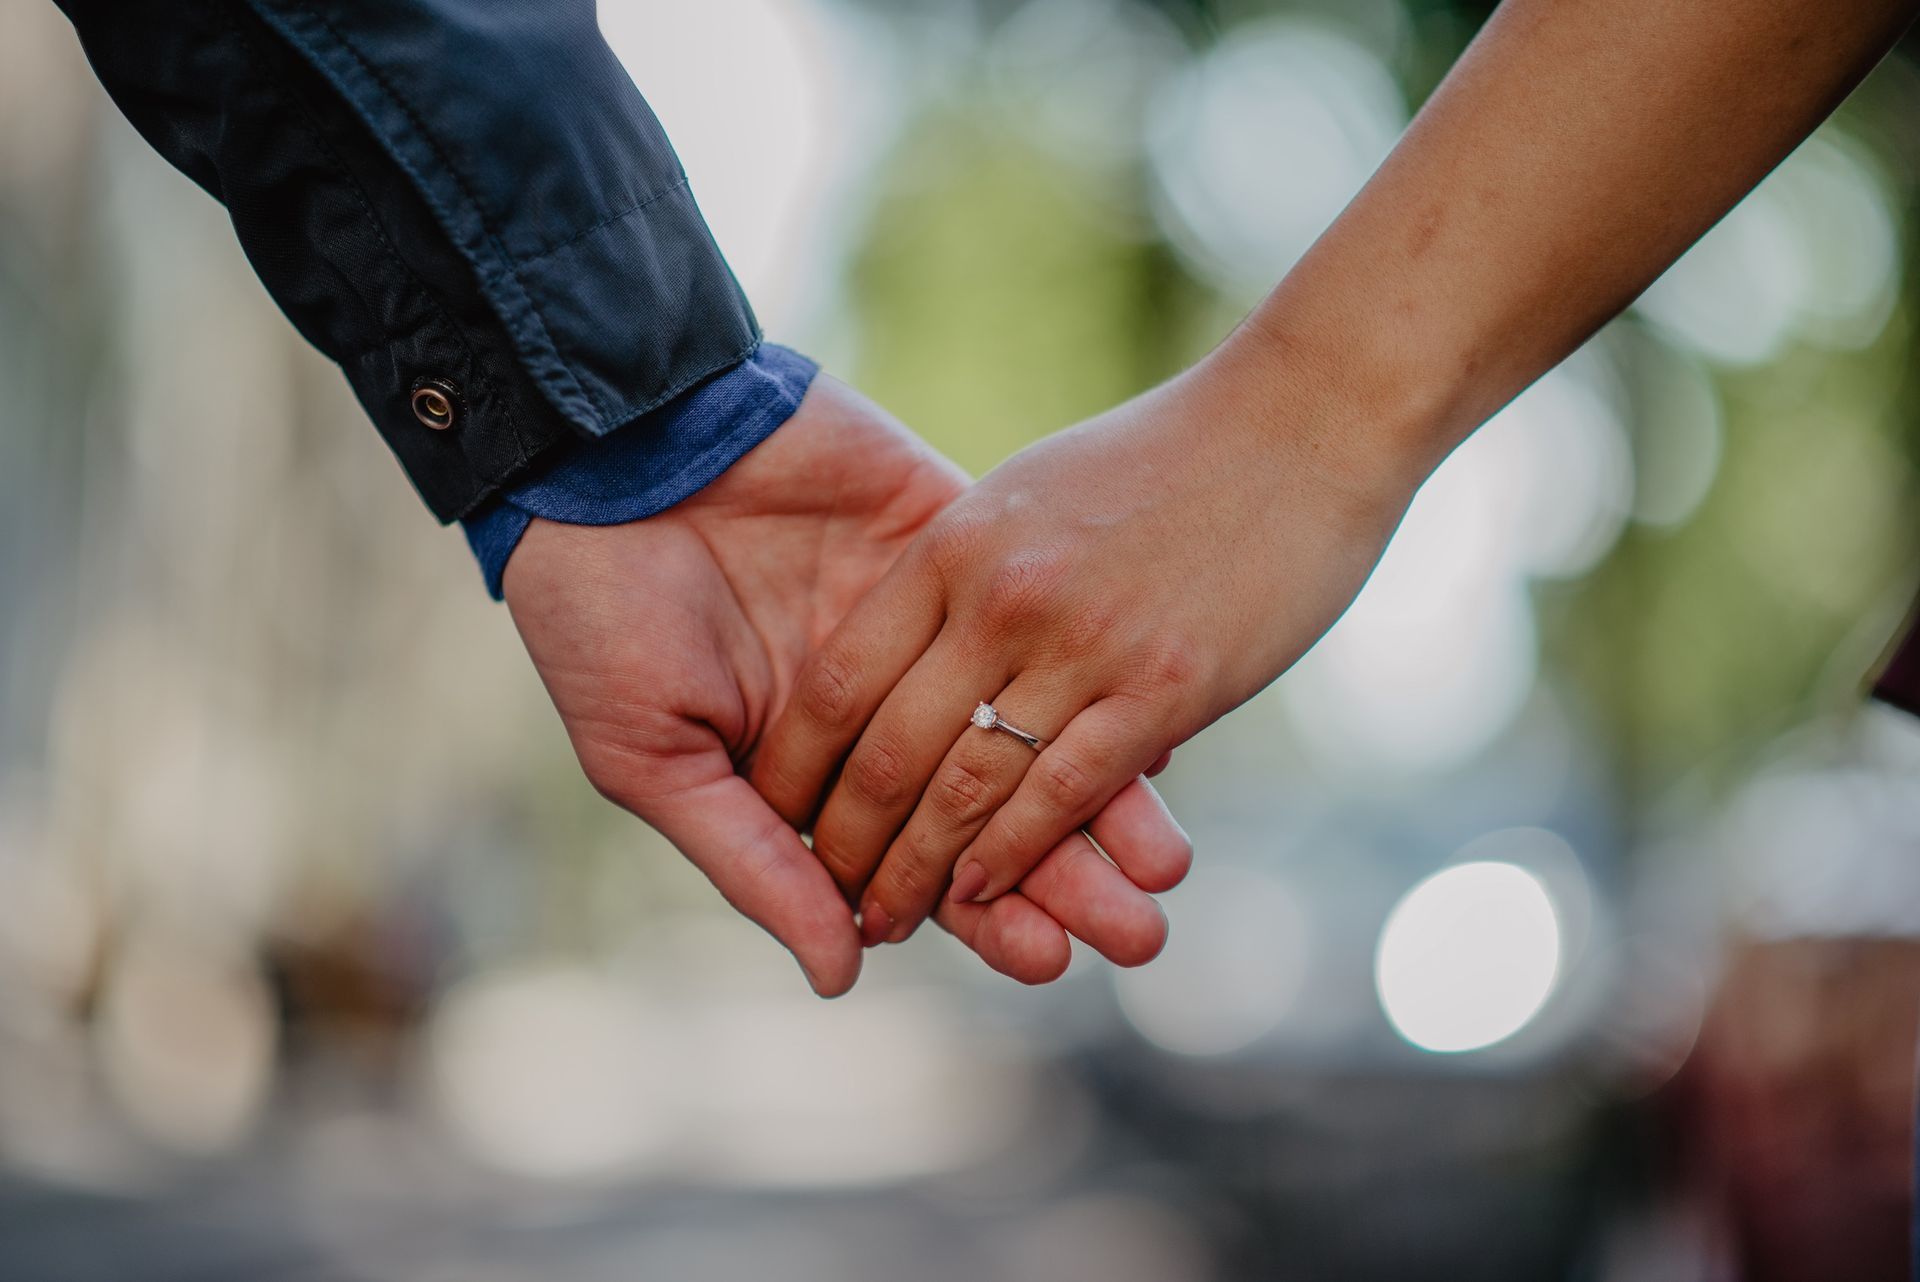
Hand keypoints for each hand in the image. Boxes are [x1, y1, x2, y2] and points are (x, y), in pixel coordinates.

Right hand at [504, 376, 1190, 995]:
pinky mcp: (951, 538)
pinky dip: (1093, 661)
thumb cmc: (598, 619)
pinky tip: (1153, 720)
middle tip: (1137, 930)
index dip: (981, 914)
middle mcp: (887, 711)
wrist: (601, 452)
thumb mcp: (656, 758)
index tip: (1044, 957)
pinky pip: (1036, 609)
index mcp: (817, 774)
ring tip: (1162, 858)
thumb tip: (843, 973)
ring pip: (1030, 722)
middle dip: (1065, 875)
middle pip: (996, 809)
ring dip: (1098, 793)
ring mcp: (928, 625)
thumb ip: (755, 860)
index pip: (919, 861)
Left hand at [752, 344, 1415, 944]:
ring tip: (885, 921)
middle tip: (829, 897)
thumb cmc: (1168, 456)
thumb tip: (926, 652)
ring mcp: (1082, 643)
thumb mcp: (1034, 493)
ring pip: (969, 789)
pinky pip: (1062, 795)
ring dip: (918, 871)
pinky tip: (981, 897)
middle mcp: (1001, 596)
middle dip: (846, 842)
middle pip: (888, 749)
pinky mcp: (1164, 687)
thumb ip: (970, 571)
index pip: (839, 679)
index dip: (798, 765)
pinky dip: (1012, 858)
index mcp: (954, 542)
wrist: (1303, 419)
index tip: (779, 815)